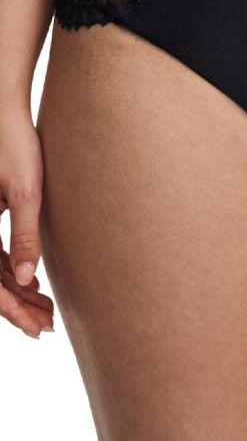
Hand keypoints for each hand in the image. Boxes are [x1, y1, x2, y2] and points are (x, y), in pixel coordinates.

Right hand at [0, 110, 53, 337]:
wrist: (1, 110)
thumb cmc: (13, 145)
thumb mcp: (24, 191)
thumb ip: (24, 236)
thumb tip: (26, 280)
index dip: (13, 310)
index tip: (37, 329)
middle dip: (18, 307)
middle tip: (48, 326)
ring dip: (18, 292)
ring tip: (47, 310)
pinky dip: (13, 271)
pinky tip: (35, 283)